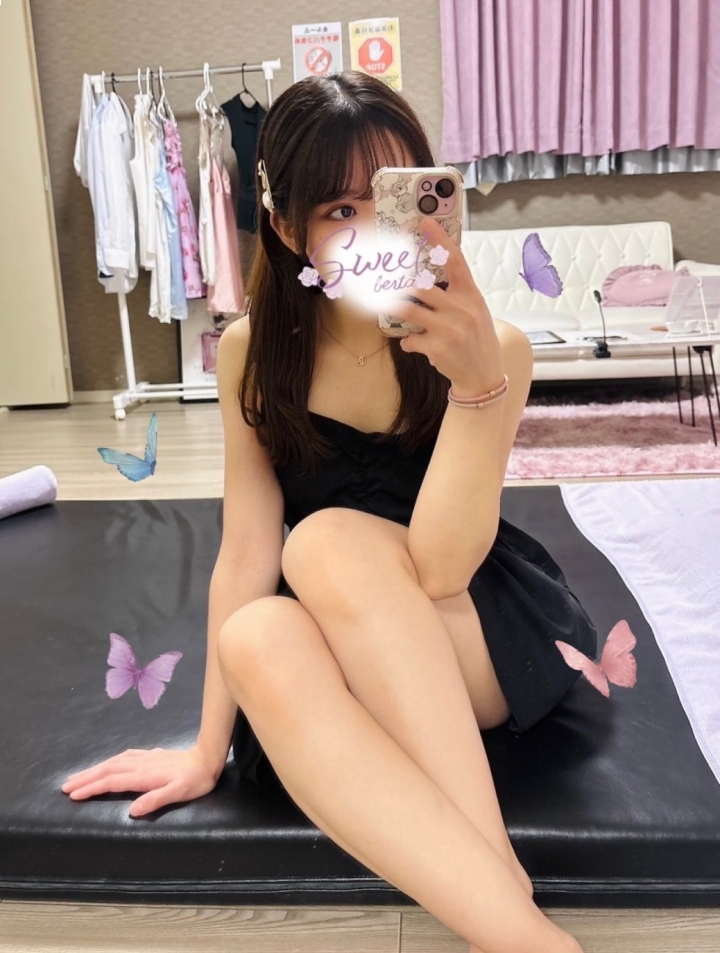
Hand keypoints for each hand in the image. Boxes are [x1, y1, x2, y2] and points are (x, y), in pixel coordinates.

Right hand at [61, 745, 221, 817]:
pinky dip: (110, 761)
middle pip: (108, 770)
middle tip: (65, 786)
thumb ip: (156, 799)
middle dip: (86, 778)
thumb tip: (132, 810)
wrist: (207, 759)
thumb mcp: (179, 793)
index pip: (112, 781)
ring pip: (114, 762)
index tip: (73, 794)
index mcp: (145, 776)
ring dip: (94, 769)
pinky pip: (124, 757)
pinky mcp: (151, 756)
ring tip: (78, 777)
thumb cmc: (195, 780)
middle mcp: (141, 765)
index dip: (92, 788)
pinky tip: (107, 763)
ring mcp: (145, 758)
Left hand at [379, 216, 504, 394]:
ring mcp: (449, 330)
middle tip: (385, 278)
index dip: (440, 239)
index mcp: (471, 296)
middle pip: (422, 286)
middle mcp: (462, 310)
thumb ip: (457, 294)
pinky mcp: (437, 348)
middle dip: (400, 284)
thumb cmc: (477, 340)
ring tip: (387, 307)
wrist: (483, 376)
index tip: (425, 222)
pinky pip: (410, 339)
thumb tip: (428, 279)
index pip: (456, 261)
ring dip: (394, 309)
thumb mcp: (475, 312)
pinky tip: (414, 344)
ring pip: (409, 311)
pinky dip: (408, 342)